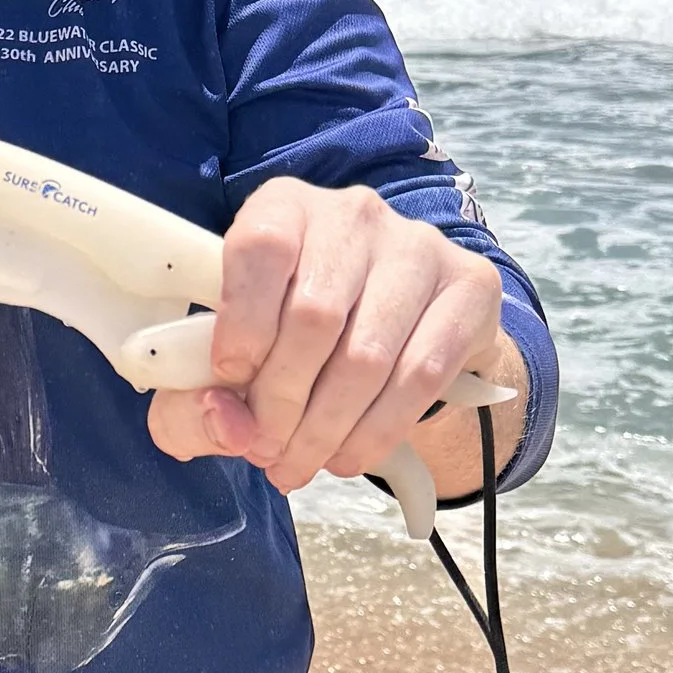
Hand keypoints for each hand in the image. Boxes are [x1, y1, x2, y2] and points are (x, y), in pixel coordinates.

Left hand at [146, 176, 514, 496]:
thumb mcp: (232, 348)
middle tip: (264, 451)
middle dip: (281, 403)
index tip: (229, 381)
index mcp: (284, 207)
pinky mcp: (470, 286)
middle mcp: (354, 214)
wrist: (401, 323)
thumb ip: (202, 390)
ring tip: (298, 466)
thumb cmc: (292, 332)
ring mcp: (418, 246)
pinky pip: (422, 375)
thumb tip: (225, 422)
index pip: (259, 249)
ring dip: (325, 430)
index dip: (241, 324)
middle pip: (314, 316)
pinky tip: (347, 456)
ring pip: (367, 356)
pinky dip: (377, 431)